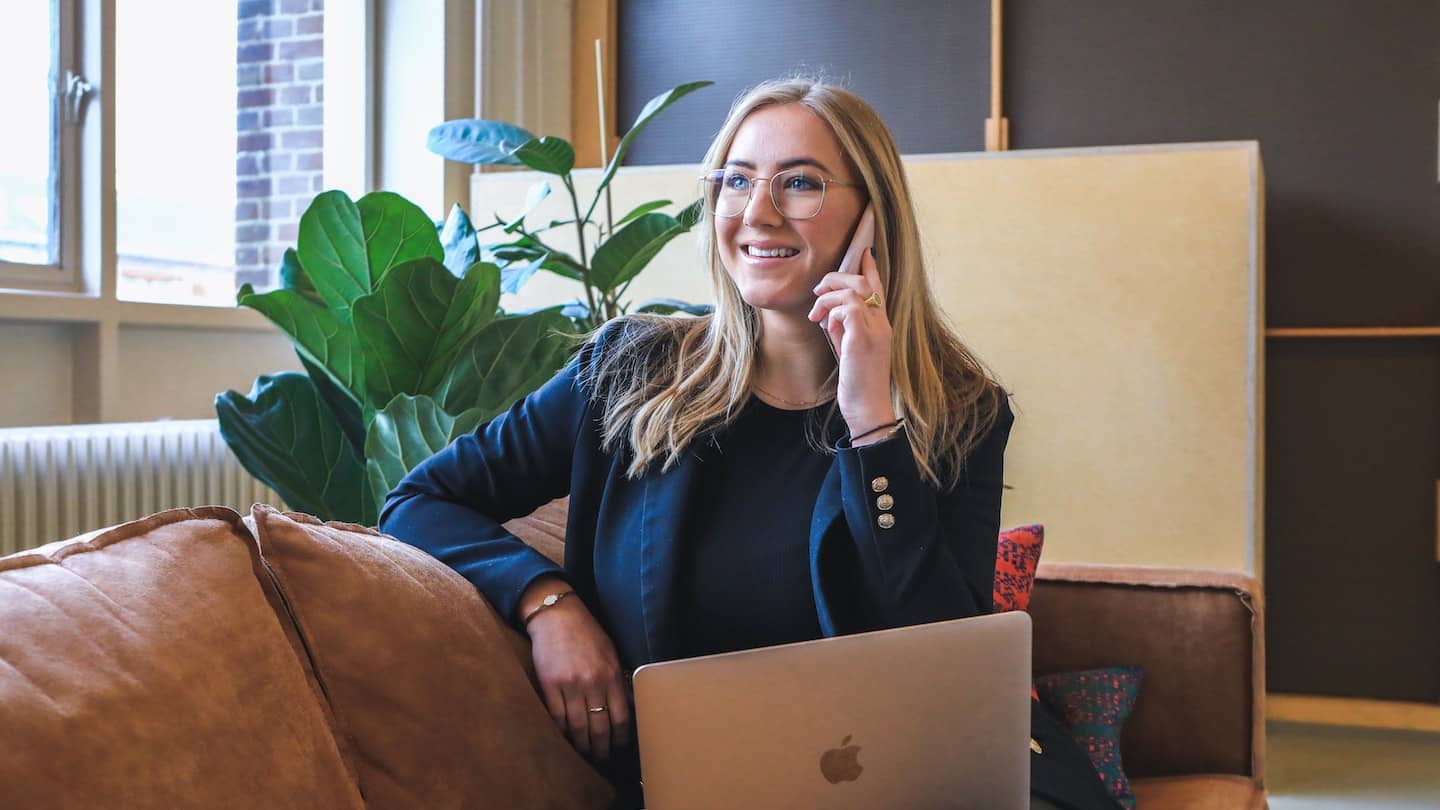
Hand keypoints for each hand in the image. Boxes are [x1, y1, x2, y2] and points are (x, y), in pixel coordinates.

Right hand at [523, 584, 631, 762]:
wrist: (557, 616)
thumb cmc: (586, 633)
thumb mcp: (611, 653)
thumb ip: (618, 680)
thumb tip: (627, 707)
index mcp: (611, 675)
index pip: (621, 718)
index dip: (620, 739)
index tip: (619, 748)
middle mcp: (593, 682)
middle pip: (600, 728)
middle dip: (601, 749)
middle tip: (602, 760)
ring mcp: (570, 685)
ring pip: (578, 727)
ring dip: (582, 746)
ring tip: (584, 754)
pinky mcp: (550, 684)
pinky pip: (557, 717)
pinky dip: (562, 732)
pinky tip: (565, 739)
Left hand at [808, 246, 895, 438]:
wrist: (868, 409)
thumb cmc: (857, 383)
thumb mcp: (849, 349)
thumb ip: (844, 329)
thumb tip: (829, 314)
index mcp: (881, 325)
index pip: (878, 287)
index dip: (870, 267)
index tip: (863, 251)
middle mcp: (882, 323)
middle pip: (863, 282)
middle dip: (836, 278)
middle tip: (817, 292)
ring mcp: (875, 330)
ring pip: (854, 291)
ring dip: (828, 297)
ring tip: (815, 313)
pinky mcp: (863, 340)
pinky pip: (848, 308)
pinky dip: (832, 312)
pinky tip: (825, 326)